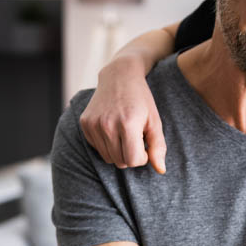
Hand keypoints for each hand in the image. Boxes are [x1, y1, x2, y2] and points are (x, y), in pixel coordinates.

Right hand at [79, 56, 166, 172]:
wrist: (119, 76)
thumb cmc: (141, 100)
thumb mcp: (154, 121)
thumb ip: (158, 147)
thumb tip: (161, 170)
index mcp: (128, 124)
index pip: (134, 160)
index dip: (143, 157)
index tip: (145, 143)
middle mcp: (107, 125)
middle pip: (120, 162)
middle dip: (131, 155)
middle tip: (136, 137)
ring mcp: (93, 124)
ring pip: (108, 158)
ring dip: (119, 151)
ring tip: (125, 133)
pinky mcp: (85, 124)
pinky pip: (97, 148)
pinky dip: (106, 144)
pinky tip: (113, 128)